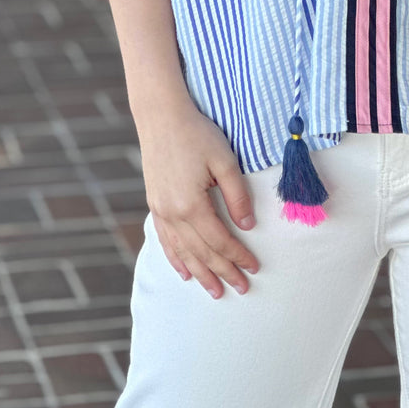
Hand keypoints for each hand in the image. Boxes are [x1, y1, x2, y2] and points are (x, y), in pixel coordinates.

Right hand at [137, 96, 260, 298]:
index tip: (254, 268)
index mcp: (191, 205)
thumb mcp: (225, 161)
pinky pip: (165, 241)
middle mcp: (172, 213)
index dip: (238, 256)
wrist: (161, 116)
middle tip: (241, 288)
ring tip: (215, 291)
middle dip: (223, 272)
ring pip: (183, 252)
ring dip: (201, 273)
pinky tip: (185, 272)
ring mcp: (160, 211)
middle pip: (201, 252)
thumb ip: (237, 196)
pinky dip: (176, 259)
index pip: (220, 241)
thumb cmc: (198, 134)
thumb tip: (247, 227)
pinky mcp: (154, 204)